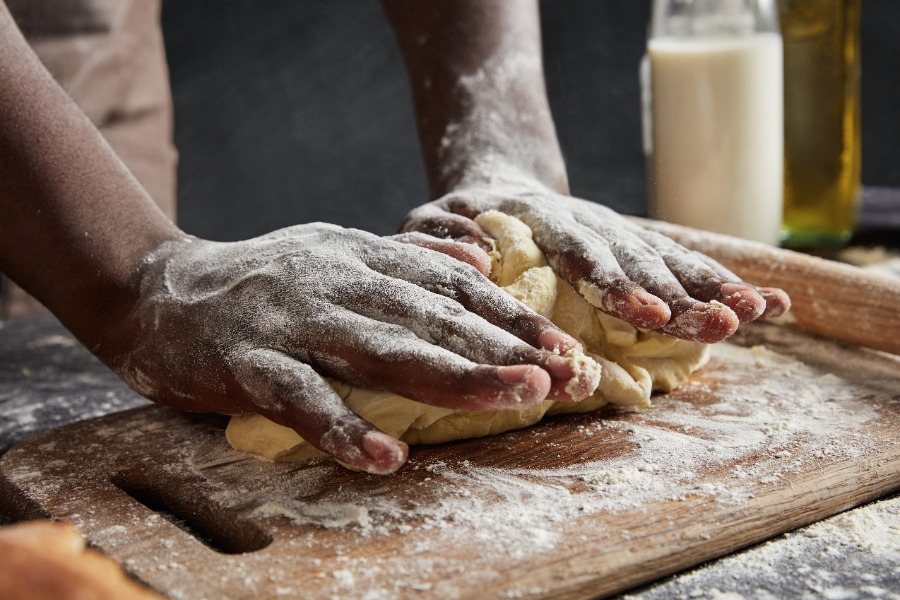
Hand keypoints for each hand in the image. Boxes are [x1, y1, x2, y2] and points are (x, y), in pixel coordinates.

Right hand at [100, 224, 595, 473]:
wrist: (159, 287)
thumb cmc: (264, 279)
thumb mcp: (338, 249)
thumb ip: (409, 257)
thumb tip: (480, 260)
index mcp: (364, 257)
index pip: (452, 286)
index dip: (511, 314)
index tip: (563, 346)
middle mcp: (338, 282)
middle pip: (432, 317)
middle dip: (503, 346)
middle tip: (566, 373)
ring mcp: (294, 322)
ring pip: (383, 350)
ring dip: (453, 376)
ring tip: (513, 398)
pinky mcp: (248, 363)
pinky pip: (301, 400)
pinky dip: (343, 428)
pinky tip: (385, 459)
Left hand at [401, 183, 790, 343]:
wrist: (499, 185)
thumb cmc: (458, 219)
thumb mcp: (428, 224)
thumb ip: (437, 237)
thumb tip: (470, 255)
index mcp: (541, 225)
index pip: (581, 254)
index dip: (615, 285)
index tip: (645, 315)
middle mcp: (590, 226)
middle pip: (640, 262)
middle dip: (682, 296)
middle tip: (723, 324)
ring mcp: (619, 234)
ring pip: (672, 261)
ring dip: (715, 290)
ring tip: (759, 315)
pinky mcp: (638, 246)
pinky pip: (685, 263)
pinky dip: (725, 283)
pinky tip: (771, 304)